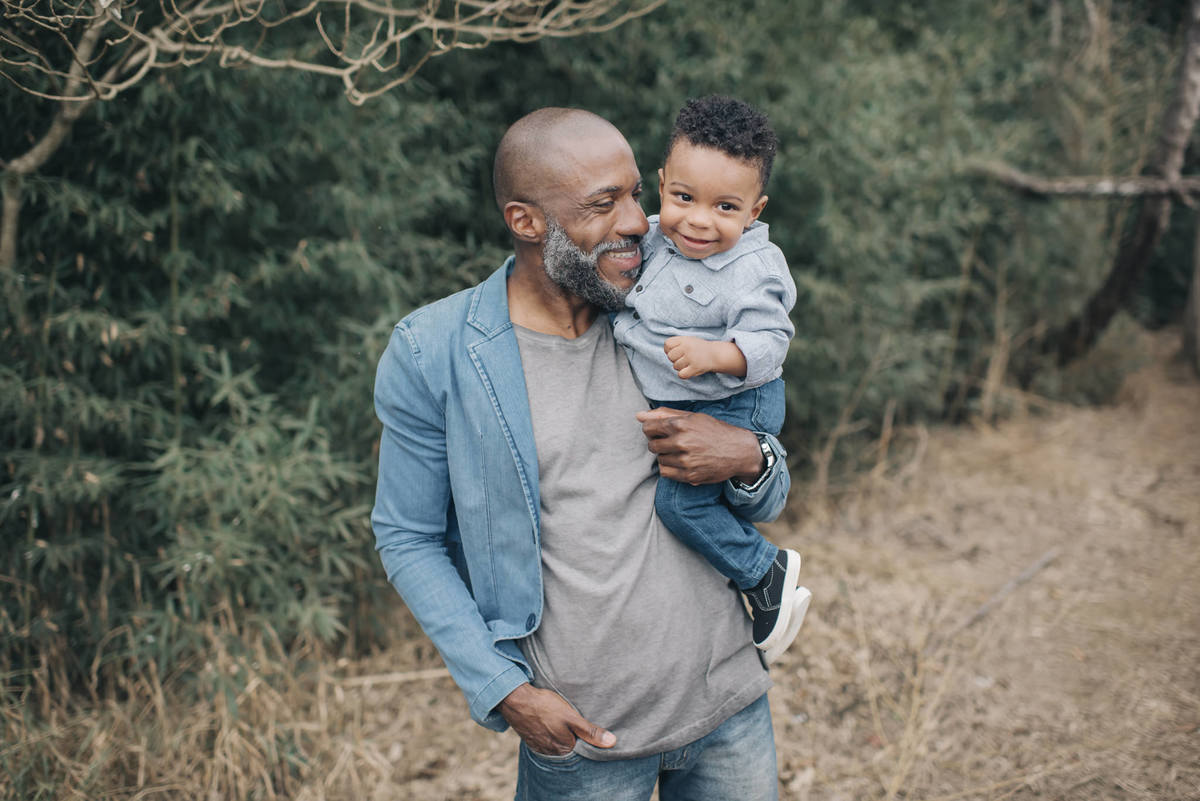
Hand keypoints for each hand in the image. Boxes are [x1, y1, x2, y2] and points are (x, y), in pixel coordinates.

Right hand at [498, 683, 615, 755]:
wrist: (516, 699)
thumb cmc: (545, 706)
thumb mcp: (571, 717)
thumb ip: (590, 731)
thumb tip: (612, 742)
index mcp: (564, 749)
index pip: (583, 750)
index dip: (588, 739)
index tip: (589, 729)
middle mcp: (551, 752)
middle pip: (570, 748)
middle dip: (575, 738)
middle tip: (573, 722)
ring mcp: (540, 747)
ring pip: (557, 744)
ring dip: (561, 735)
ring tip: (562, 722)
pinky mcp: (531, 740)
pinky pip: (546, 740)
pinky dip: (550, 733)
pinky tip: (551, 723)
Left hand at [635, 407, 763, 484]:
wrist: (738, 451)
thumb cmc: (714, 431)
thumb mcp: (692, 417)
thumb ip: (665, 415)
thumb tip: (638, 415)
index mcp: (681, 425)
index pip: (648, 428)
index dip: (651, 430)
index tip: (659, 432)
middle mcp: (682, 442)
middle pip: (652, 445)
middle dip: (658, 443)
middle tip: (671, 442)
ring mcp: (685, 460)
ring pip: (659, 459)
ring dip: (665, 456)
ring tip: (680, 452)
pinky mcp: (690, 475)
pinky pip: (666, 472)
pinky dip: (669, 468)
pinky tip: (680, 462)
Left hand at [663, 336, 745, 378]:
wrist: (716, 354)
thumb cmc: (699, 348)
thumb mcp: (688, 340)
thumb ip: (676, 343)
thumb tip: (665, 351)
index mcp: (684, 340)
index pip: (667, 345)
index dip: (669, 350)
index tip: (676, 352)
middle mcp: (687, 348)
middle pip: (670, 357)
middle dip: (675, 359)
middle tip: (684, 359)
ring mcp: (691, 358)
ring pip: (675, 366)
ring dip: (681, 367)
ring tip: (689, 363)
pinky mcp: (695, 368)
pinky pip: (681, 374)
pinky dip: (684, 374)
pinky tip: (689, 370)